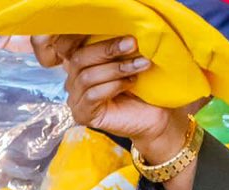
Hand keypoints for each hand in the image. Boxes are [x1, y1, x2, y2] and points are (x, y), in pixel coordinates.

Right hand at [33, 35, 178, 149]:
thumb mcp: (128, 62)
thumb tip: (121, 35)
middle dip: (107, 51)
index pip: (79, 48)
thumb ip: (117, 51)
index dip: (100, 41)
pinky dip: (112, 87)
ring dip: (116, 69)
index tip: (129, 37)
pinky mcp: (83, 115)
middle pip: (79, 60)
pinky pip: (91, 96)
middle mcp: (73, 82)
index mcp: (81, 65)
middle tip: (133, 45)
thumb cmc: (143, 87)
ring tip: (140, 65)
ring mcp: (76, 100)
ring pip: (86, 77)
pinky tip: (130, 84)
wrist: (155, 115)